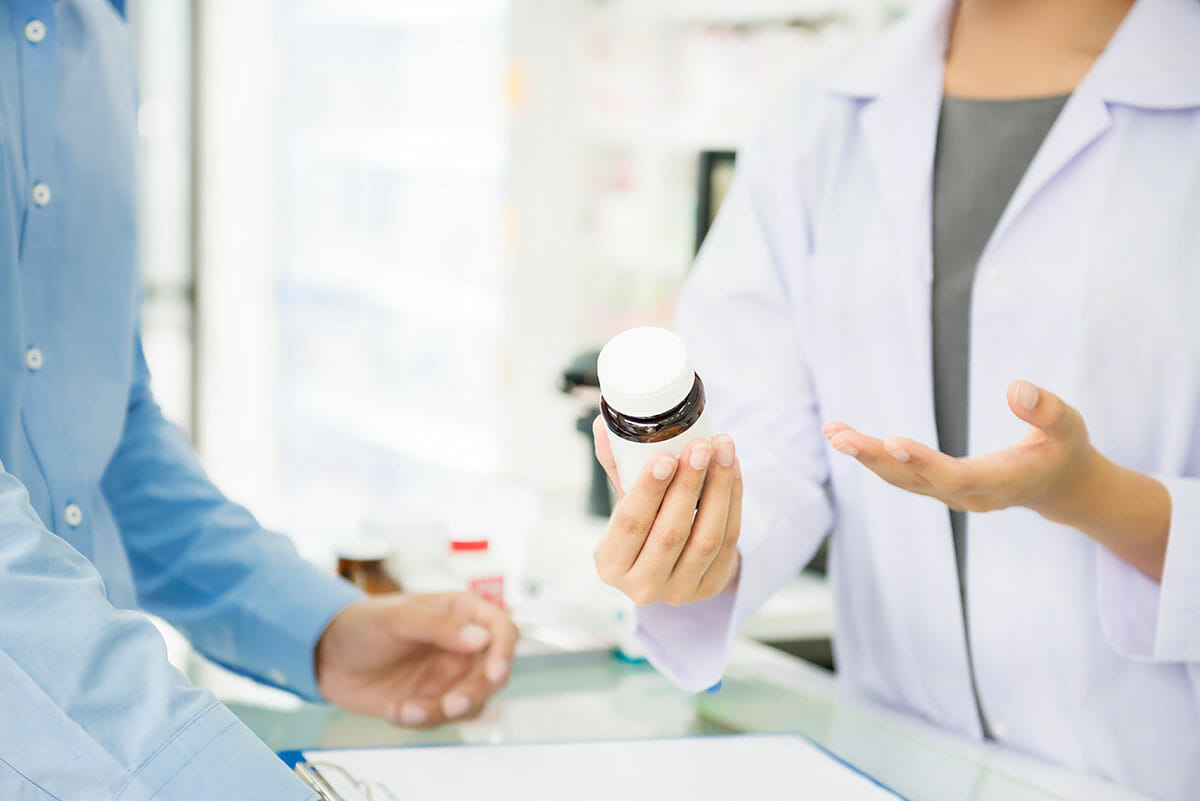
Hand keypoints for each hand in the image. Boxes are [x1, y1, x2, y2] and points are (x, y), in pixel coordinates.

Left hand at [315, 592, 516, 727]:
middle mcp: (462, 645)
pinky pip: (443, 720)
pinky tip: (395, 710)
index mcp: (462, 613)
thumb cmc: (362, 625)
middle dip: (473, 692)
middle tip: (448, 704)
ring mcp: (449, 676)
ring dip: (443, 712)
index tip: (494, 672)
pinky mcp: (432, 701)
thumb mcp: (398, 618)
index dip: (504, 650)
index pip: (502, 629)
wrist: (325, 658)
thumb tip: (482, 637)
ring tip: (406, 710)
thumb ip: (440, 626)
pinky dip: (422, 720)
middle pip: (493, 673)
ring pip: (472, 702)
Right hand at [591, 416, 742, 605]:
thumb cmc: (642, 525)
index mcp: (611, 564)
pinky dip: (734, 501)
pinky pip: (729, 542)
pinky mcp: (711, 587)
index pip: (630, 524)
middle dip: (688, 485)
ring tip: (722, 449)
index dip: (648, 491)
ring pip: (706, 538)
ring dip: (719, 488)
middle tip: (699, 446)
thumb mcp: (624, 501)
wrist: (670, 564)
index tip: (664, 457)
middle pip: (671, 533)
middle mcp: (642, 586)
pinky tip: (733, 469)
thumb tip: (606, 424)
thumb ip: (618, 467)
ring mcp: (680, 591)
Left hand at [822, 380, 1094, 516]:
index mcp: (1004, 482)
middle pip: (916, 480)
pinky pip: (899, 475)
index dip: (924, 462)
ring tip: (833, 432)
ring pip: (901, 480)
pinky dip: (871, 456)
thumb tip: (1016, 386)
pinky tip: (843, 436)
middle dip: (877, 459)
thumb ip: (1046, 410)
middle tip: (841, 437)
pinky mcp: (938, 488)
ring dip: (865, 457)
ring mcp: (951, 496)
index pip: (958, 477)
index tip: (892, 441)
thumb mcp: (1069, 426)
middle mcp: (971, 496)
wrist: (1060, 486)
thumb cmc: (1064, 449)